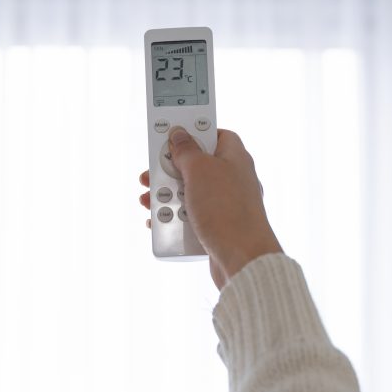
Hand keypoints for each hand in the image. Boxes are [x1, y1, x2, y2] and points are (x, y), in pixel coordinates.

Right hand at [139, 127, 281, 288]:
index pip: (215, 134)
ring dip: (167, 197)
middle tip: (150, 174)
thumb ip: (186, 150)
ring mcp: (225, 204)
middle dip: (169, 171)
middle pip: (195, 165)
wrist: (242, 259)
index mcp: (235, 157)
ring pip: (189, 193)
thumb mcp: (199, 170)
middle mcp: (232, 179)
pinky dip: (175, 218)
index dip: (192, 133)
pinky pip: (191, 217)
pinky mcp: (217, 227)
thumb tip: (179, 134)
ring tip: (150, 202)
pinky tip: (161, 223)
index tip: (171, 136)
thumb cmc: (227, 211)